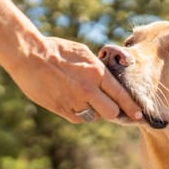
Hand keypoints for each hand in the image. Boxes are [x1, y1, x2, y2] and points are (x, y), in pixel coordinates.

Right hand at [5, 34, 142, 122]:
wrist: (29, 55)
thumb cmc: (57, 50)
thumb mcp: (83, 53)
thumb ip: (97, 68)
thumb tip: (108, 78)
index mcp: (97, 73)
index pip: (121, 95)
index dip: (132, 107)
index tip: (139, 114)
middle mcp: (88, 89)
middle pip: (112, 113)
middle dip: (112, 111)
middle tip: (108, 106)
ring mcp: (74, 101)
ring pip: (95, 117)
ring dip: (94, 112)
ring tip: (85, 99)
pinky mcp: (60, 109)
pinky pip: (78, 118)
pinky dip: (78, 113)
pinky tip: (72, 101)